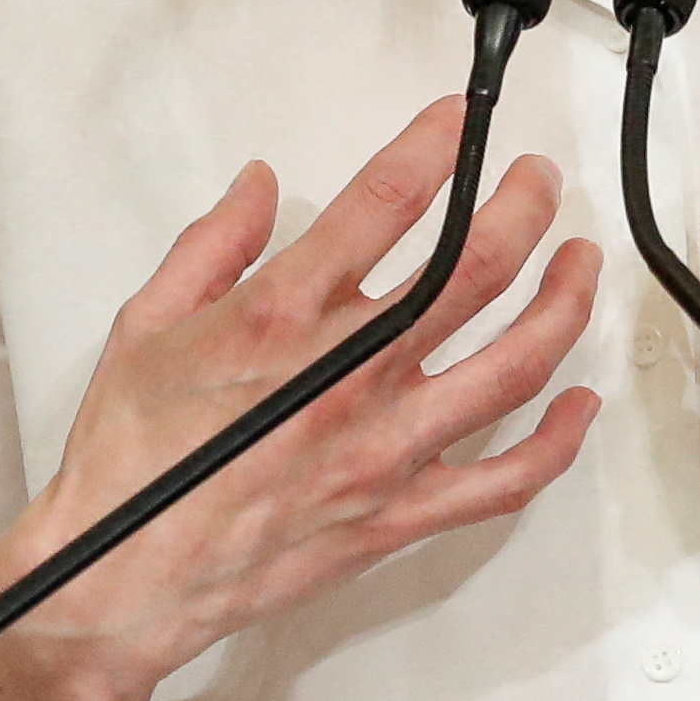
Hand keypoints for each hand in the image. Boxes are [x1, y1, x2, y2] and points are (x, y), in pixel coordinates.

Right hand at [2, 95, 600, 697]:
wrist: (120, 578)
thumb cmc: (130, 462)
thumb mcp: (144, 325)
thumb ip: (210, 245)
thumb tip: (255, 185)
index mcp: (283, 318)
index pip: (383, 205)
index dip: (434, 147)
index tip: (458, 123)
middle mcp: (349, 376)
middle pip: (476, 270)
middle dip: (524, 207)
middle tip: (538, 181)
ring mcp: (386, 447)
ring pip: (516, 364)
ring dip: (563, 302)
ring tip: (578, 264)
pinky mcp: (401, 514)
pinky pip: (505, 480)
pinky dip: (557, 441)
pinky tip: (579, 404)